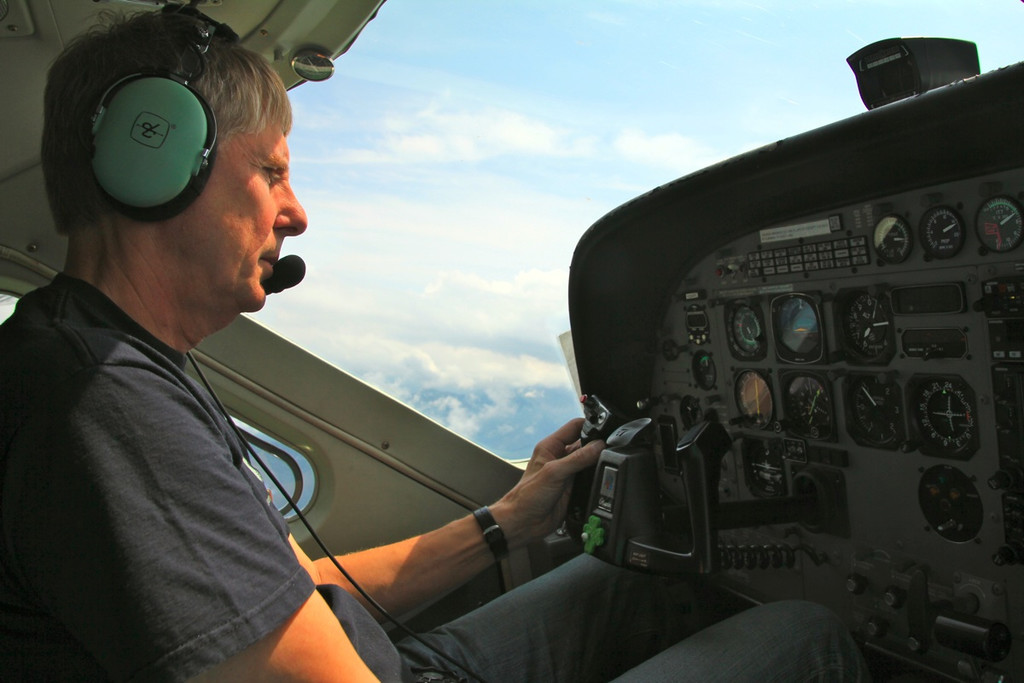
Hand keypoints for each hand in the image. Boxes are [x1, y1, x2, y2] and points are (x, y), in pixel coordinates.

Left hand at [489, 418, 604, 548]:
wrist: (524, 523)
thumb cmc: (527, 497)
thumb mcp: (554, 473)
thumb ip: (577, 458)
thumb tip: (599, 446)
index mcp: (551, 446)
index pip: (575, 426)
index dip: (591, 425)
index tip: (606, 430)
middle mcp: (560, 457)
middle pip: (586, 443)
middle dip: (598, 445)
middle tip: (610, 450)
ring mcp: (569, 472)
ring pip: (591, 461)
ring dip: (599, 462)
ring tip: (607, 465)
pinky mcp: (575, 487)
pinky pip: (591, 478)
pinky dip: (599, 477)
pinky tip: (604, 479)